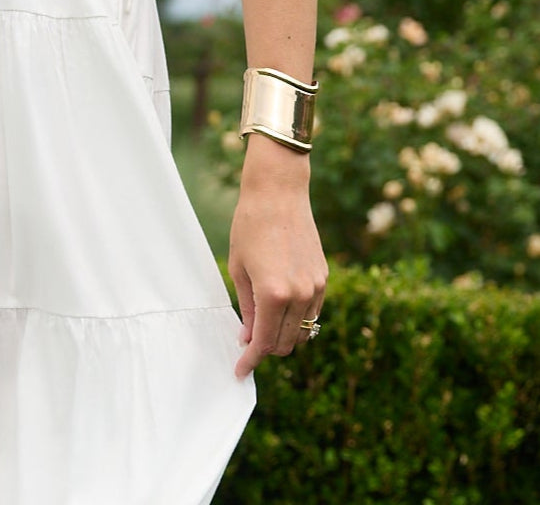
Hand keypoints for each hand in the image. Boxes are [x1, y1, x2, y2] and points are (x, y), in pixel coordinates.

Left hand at [228, 136, 326, 378]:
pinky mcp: (324, 277)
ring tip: (264, 327)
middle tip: (248, 344)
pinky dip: (298, 320)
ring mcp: (316, 287)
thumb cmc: (250, 226)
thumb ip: (247, 309)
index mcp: (273, 294)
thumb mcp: (239, 269)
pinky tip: (282, 311)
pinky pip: (313, 313)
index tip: (240, 371)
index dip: (250, 360)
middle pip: (286, 343)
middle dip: (266, 349)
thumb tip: (249, 339)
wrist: (278, 192)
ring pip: (304, 332)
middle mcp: (300, 295)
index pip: (264, 342)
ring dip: (284, 336)